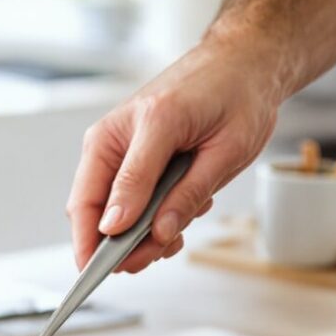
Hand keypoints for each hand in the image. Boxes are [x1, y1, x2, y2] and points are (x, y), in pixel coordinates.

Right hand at [68, 40, 280, 273]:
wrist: (244, 63)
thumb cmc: (234, 93)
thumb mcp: (220, 149)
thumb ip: (182, 193)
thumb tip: (150, 233)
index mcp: (124, 135)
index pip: (91, 202)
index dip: (91, 243)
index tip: (97, 272)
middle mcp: (112, 143)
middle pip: (95, 210)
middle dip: (122, 242)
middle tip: (155, 257)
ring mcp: (119, 149)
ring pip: (114, 209)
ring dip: (142, 230)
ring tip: (179, 230)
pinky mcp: (134, 156)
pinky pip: (130, 197)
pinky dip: (153, 214)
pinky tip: (181, 207)